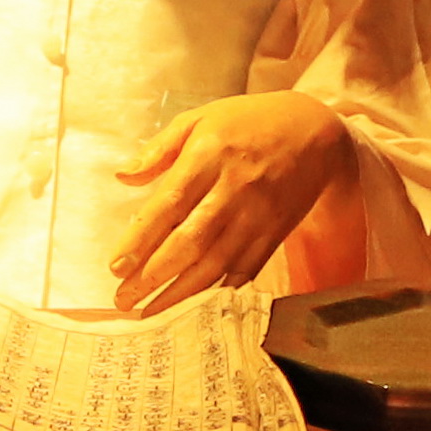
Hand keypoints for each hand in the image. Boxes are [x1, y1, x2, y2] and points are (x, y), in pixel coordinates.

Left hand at [106, 91, 354, 313]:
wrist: (314, 132)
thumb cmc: (249, 122)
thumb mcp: (201, 118)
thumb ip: (160, 149)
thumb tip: (123, 176)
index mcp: (209, 155)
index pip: (169, 204)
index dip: (141, 239)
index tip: (116, 266)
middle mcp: (234, 188)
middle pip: (190, 241)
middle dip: (153, 275)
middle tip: (123, 299)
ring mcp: (258, 215)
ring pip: (215, 263)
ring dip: (180, 293)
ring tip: (150, 312)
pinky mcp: (274, 233)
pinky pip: (244, 270)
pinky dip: (218, 291)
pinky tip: (194, 307)